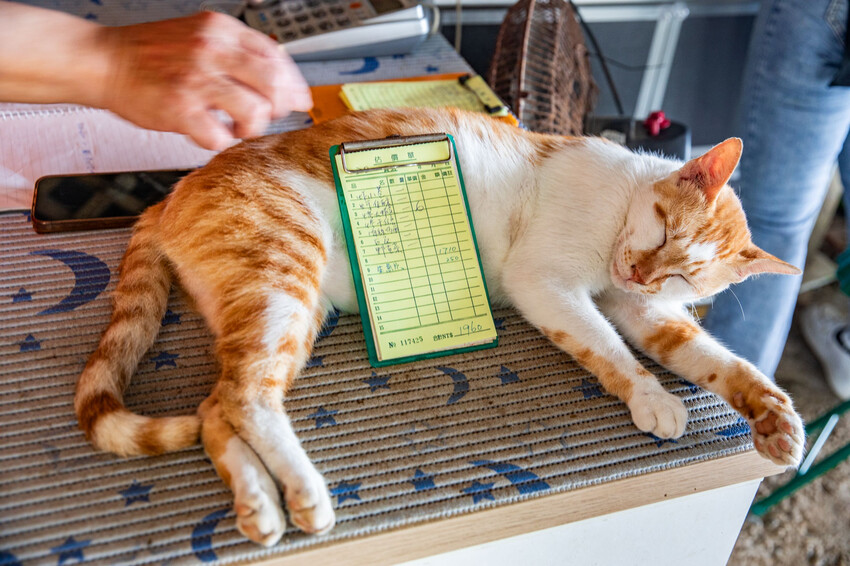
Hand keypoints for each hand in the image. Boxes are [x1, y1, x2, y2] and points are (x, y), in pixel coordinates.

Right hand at [98, 11, 312, 149]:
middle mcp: (211, 50)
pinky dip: (221, 142)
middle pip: (273, 85)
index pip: (275, 56)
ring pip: (254, 112)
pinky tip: (211, 133)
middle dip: (278, 107)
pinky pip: (220, 137)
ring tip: (235, 127)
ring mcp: (196, 80)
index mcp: (220, 29)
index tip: (298, 99)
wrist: (101, 60)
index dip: (292, 83)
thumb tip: (280, 81)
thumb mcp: (198, 34)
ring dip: (251, 127)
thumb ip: (236, 52)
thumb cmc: (150, 54)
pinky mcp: (179, 109)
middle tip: (268, 116)